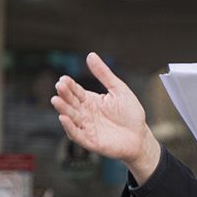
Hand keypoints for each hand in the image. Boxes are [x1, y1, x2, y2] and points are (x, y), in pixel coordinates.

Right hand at [51, 52, 160, 183]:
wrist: (141, 137)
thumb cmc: (130, 113)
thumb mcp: (118, 89)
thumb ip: (104, 74)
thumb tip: (90, 55)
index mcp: (91, 101)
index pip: (76, 91)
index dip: (70, 86)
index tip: (63, 79)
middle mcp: (86, 113)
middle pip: (71, 103)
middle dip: (64, 95)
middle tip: (59, 86)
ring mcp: (87, 127)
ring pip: (71, 117)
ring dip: (63, 109)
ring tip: (56, 100)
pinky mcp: (90, 141)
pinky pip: (77, 134)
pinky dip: (70, 128)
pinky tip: (64, 118)